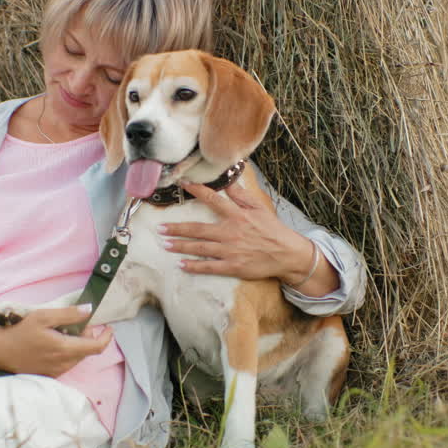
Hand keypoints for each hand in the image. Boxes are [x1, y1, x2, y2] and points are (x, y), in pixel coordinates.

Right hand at [0, 306, 112, 377]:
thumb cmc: (20, 332)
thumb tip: (89, 310)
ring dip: (77, 345)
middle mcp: (64, 364)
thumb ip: (68, 314)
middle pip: (87, 351)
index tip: (108, 327)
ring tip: (62, 332)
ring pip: (77, 358)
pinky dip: (67, 353)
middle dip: (88, 337)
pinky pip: (66, 364)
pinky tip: (54, 343)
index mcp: (65, 349)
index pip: (96, 348)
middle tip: (77, 324)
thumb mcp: (43, 316)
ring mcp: (56, 372)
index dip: (106, 337)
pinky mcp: (49, 375)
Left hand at [159, 182, 314, 283]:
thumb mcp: (259, 207)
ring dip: (180, 246)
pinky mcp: (233, 266)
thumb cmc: (273, 230)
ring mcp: (230, 251)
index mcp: (237, 215)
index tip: (182, 184)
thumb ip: (241, 195)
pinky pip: (209, 267)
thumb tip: (228, 181)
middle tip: (160, 228)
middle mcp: (231, 232)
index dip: (196, 191)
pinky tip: (181, 265)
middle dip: (177, 228)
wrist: (287, 254)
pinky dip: (194, 266)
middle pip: (198, 229)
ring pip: (200, 248)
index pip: (213, 199)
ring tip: (165, 244)